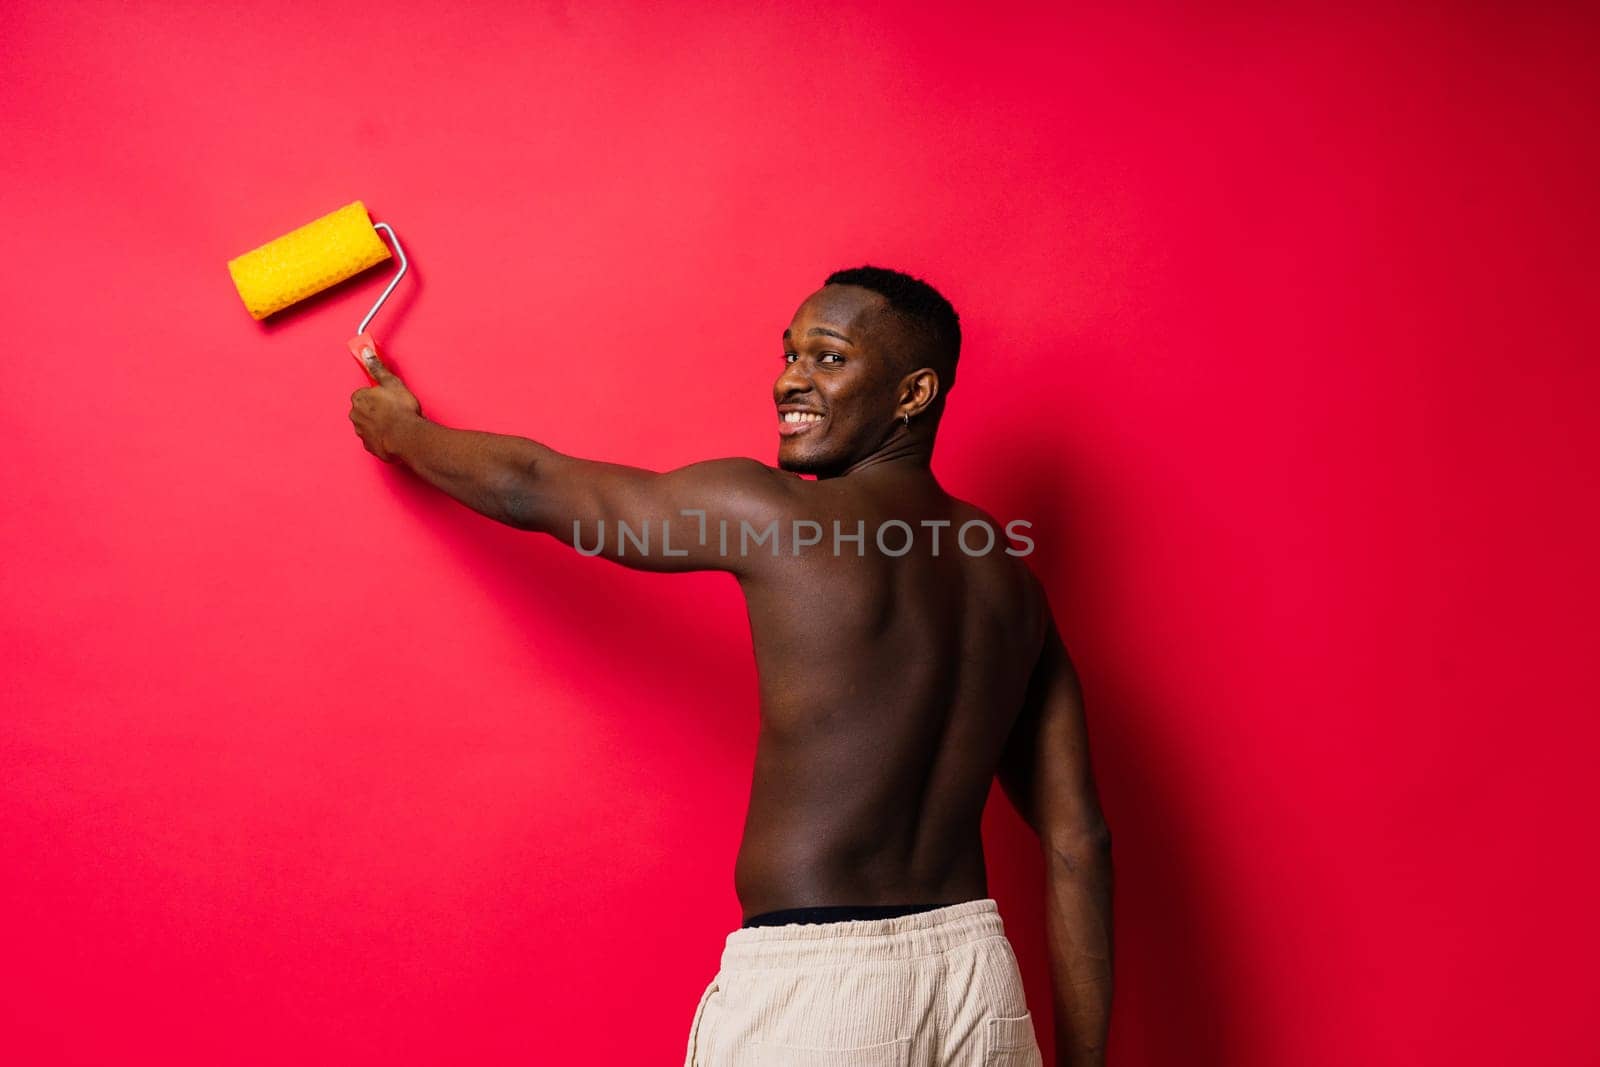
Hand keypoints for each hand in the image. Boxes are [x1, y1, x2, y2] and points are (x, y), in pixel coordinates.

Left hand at [348, 344, 422, 462]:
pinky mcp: (369, 446)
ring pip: (368, 425)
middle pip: (364, 410)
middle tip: (393, 409)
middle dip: (376, 410)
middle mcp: (356, 416)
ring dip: (378, 423)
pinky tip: (393, 434)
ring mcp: (361, 432)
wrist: (406, 437)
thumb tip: (366, 352)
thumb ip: (377, 368)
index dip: (377, 395)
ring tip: (395, 422)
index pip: (363, 394)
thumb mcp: (392, 383)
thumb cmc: (400, 410)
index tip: (387, 397)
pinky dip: (381, 437)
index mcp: (359, 399)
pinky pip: (373, 439)